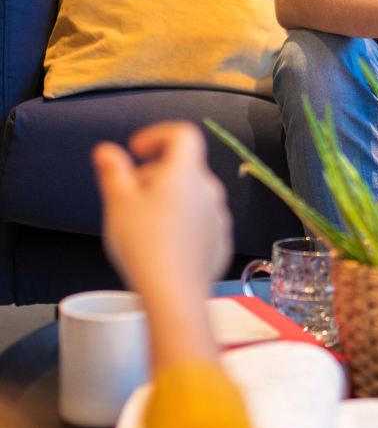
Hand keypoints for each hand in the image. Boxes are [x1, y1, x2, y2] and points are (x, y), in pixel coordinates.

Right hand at [93, 123, 232, 298]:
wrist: (174, 292)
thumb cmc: (145, 246)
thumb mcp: (119, 204)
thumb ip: (113, 172)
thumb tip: (107, 151)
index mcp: (186, 173)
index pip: (183, 135)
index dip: (158, 135)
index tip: (137, 150)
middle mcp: (210, 190)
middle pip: (183, 168)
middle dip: (154, 175)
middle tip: (129, 198)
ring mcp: (218, 216)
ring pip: (192, 195)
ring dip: (169, 200)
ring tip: (143, 225)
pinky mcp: (221, 240)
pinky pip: (200, 221)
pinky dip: (182, 224)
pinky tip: (162, 244)